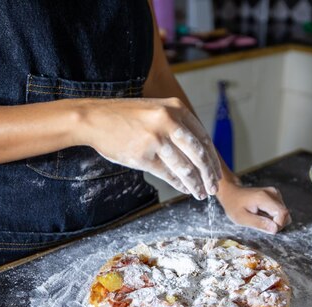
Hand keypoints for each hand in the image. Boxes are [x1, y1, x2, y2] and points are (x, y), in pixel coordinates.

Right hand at [76, 97, 221, 199]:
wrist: (95, 119)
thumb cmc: (126, 117)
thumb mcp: (156, 110)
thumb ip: (178, 125)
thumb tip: (200, 152)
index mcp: (176, 108)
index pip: (203, 138)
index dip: (212, 159)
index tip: (216, 172)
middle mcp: (168, 121)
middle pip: (198, 154)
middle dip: (209, 174)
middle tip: (214, 188)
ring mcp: (156, 139)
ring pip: (185, 167)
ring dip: (196, 184)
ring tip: (201, 194)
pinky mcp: (143, 155)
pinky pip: (168, 174)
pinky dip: (179, 184)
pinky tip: (185, 190)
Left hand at [218, 183, 291, 233]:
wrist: (231, 193)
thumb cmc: (234, 206)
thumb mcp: (242, 218)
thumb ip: (259, 223)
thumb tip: (275, 229)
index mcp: (264, 198)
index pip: (283, 213)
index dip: (278, 225)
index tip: (267, 229)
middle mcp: (272, 193)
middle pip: (285, 214)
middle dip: (276, 224)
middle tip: (261, 224)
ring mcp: (275, 193)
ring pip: (284, 213)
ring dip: (274, 220)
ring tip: (259, 217)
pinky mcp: (275, 195)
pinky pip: (280, 210)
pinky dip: (273, 215)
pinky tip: (262, 213)